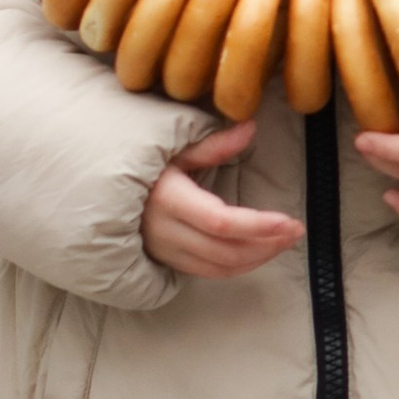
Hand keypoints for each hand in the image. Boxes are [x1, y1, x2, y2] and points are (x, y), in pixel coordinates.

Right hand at [142, 123, 303, 279]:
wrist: (102, 194)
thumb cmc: (145, 166)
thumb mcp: (175, 149)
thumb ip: (214, 144)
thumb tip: (250, 126)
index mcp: (169, 199)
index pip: (220, 222)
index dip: (258, 225)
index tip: (289, 222)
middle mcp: (166, 231)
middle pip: (226, 250)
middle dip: (267, 244)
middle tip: (296, 231)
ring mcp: (166, 251)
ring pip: (221, 267)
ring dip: (258, 258)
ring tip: (285, 241)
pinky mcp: (169, 262)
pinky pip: (210, 272)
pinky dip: (240, 266)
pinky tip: (260, 252)